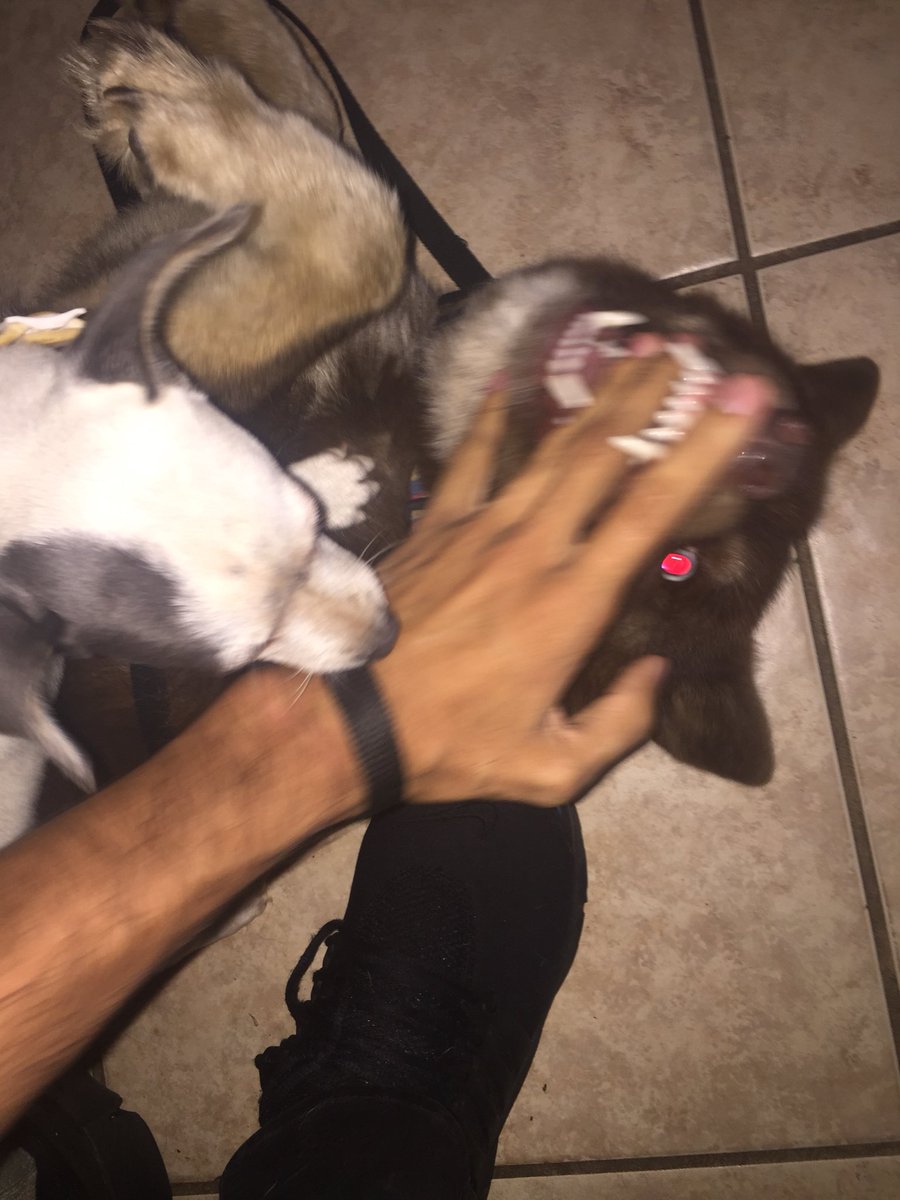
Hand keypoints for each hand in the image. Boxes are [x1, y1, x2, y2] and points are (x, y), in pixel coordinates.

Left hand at [374, 354, 773, 804]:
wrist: (347, 723)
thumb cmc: (451, 748)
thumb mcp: (550, 769)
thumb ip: (619, 724)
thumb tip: (657, 673)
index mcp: (573, 602)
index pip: (652, 508)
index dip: (703, 446)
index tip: (741, 397)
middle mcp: (534, 547)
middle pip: (604, 454)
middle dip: (651, 396)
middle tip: (687, 350)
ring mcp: (478, 528)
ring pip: (549, 448)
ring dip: (595, 399)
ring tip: (630, 355)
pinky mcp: (434, 526)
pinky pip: (470, 460)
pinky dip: (491, 421)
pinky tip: (507, 384)